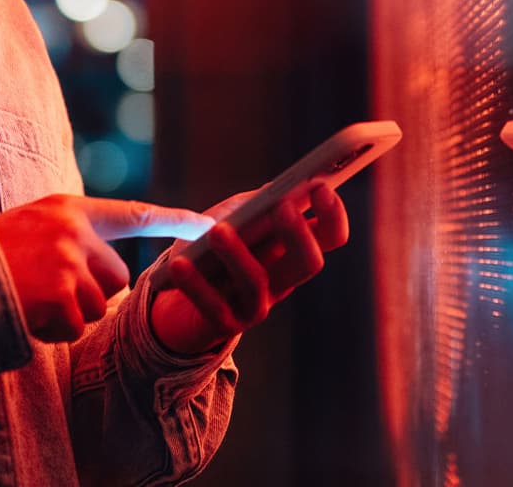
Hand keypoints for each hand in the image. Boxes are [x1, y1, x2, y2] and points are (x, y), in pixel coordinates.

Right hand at [0, 194, 214, 343]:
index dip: (173, 220)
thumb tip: (114, 279)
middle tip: (45, 290)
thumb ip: (70, 240)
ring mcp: (66, 262)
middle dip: (90, 294)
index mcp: (67, 209)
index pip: (132, 214)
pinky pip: (74, 328)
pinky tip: (24, 315)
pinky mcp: (57, 294)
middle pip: (115, 278)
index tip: (208, 225)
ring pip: (95, 308)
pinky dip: (52, 332)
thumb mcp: (30, 229)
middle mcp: (72, 231)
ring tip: (27, 299)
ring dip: (67, 315)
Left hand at [151, 182, 349, 354]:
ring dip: (238, 255)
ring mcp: (258, 305)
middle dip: (299, 234)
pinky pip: (213, 306)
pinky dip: (195, 284)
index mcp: (293, 250)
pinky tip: (179, 264)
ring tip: (218, 231)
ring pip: (257, 283)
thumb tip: (272, 191)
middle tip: (283, 207)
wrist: (179, 294)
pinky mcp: (226, 324)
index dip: (333, 214)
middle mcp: (284, 279)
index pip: (330, 235)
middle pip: (309, 262)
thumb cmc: (213, 245)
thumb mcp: (233, 216)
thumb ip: (253, 204)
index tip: (321, 188)